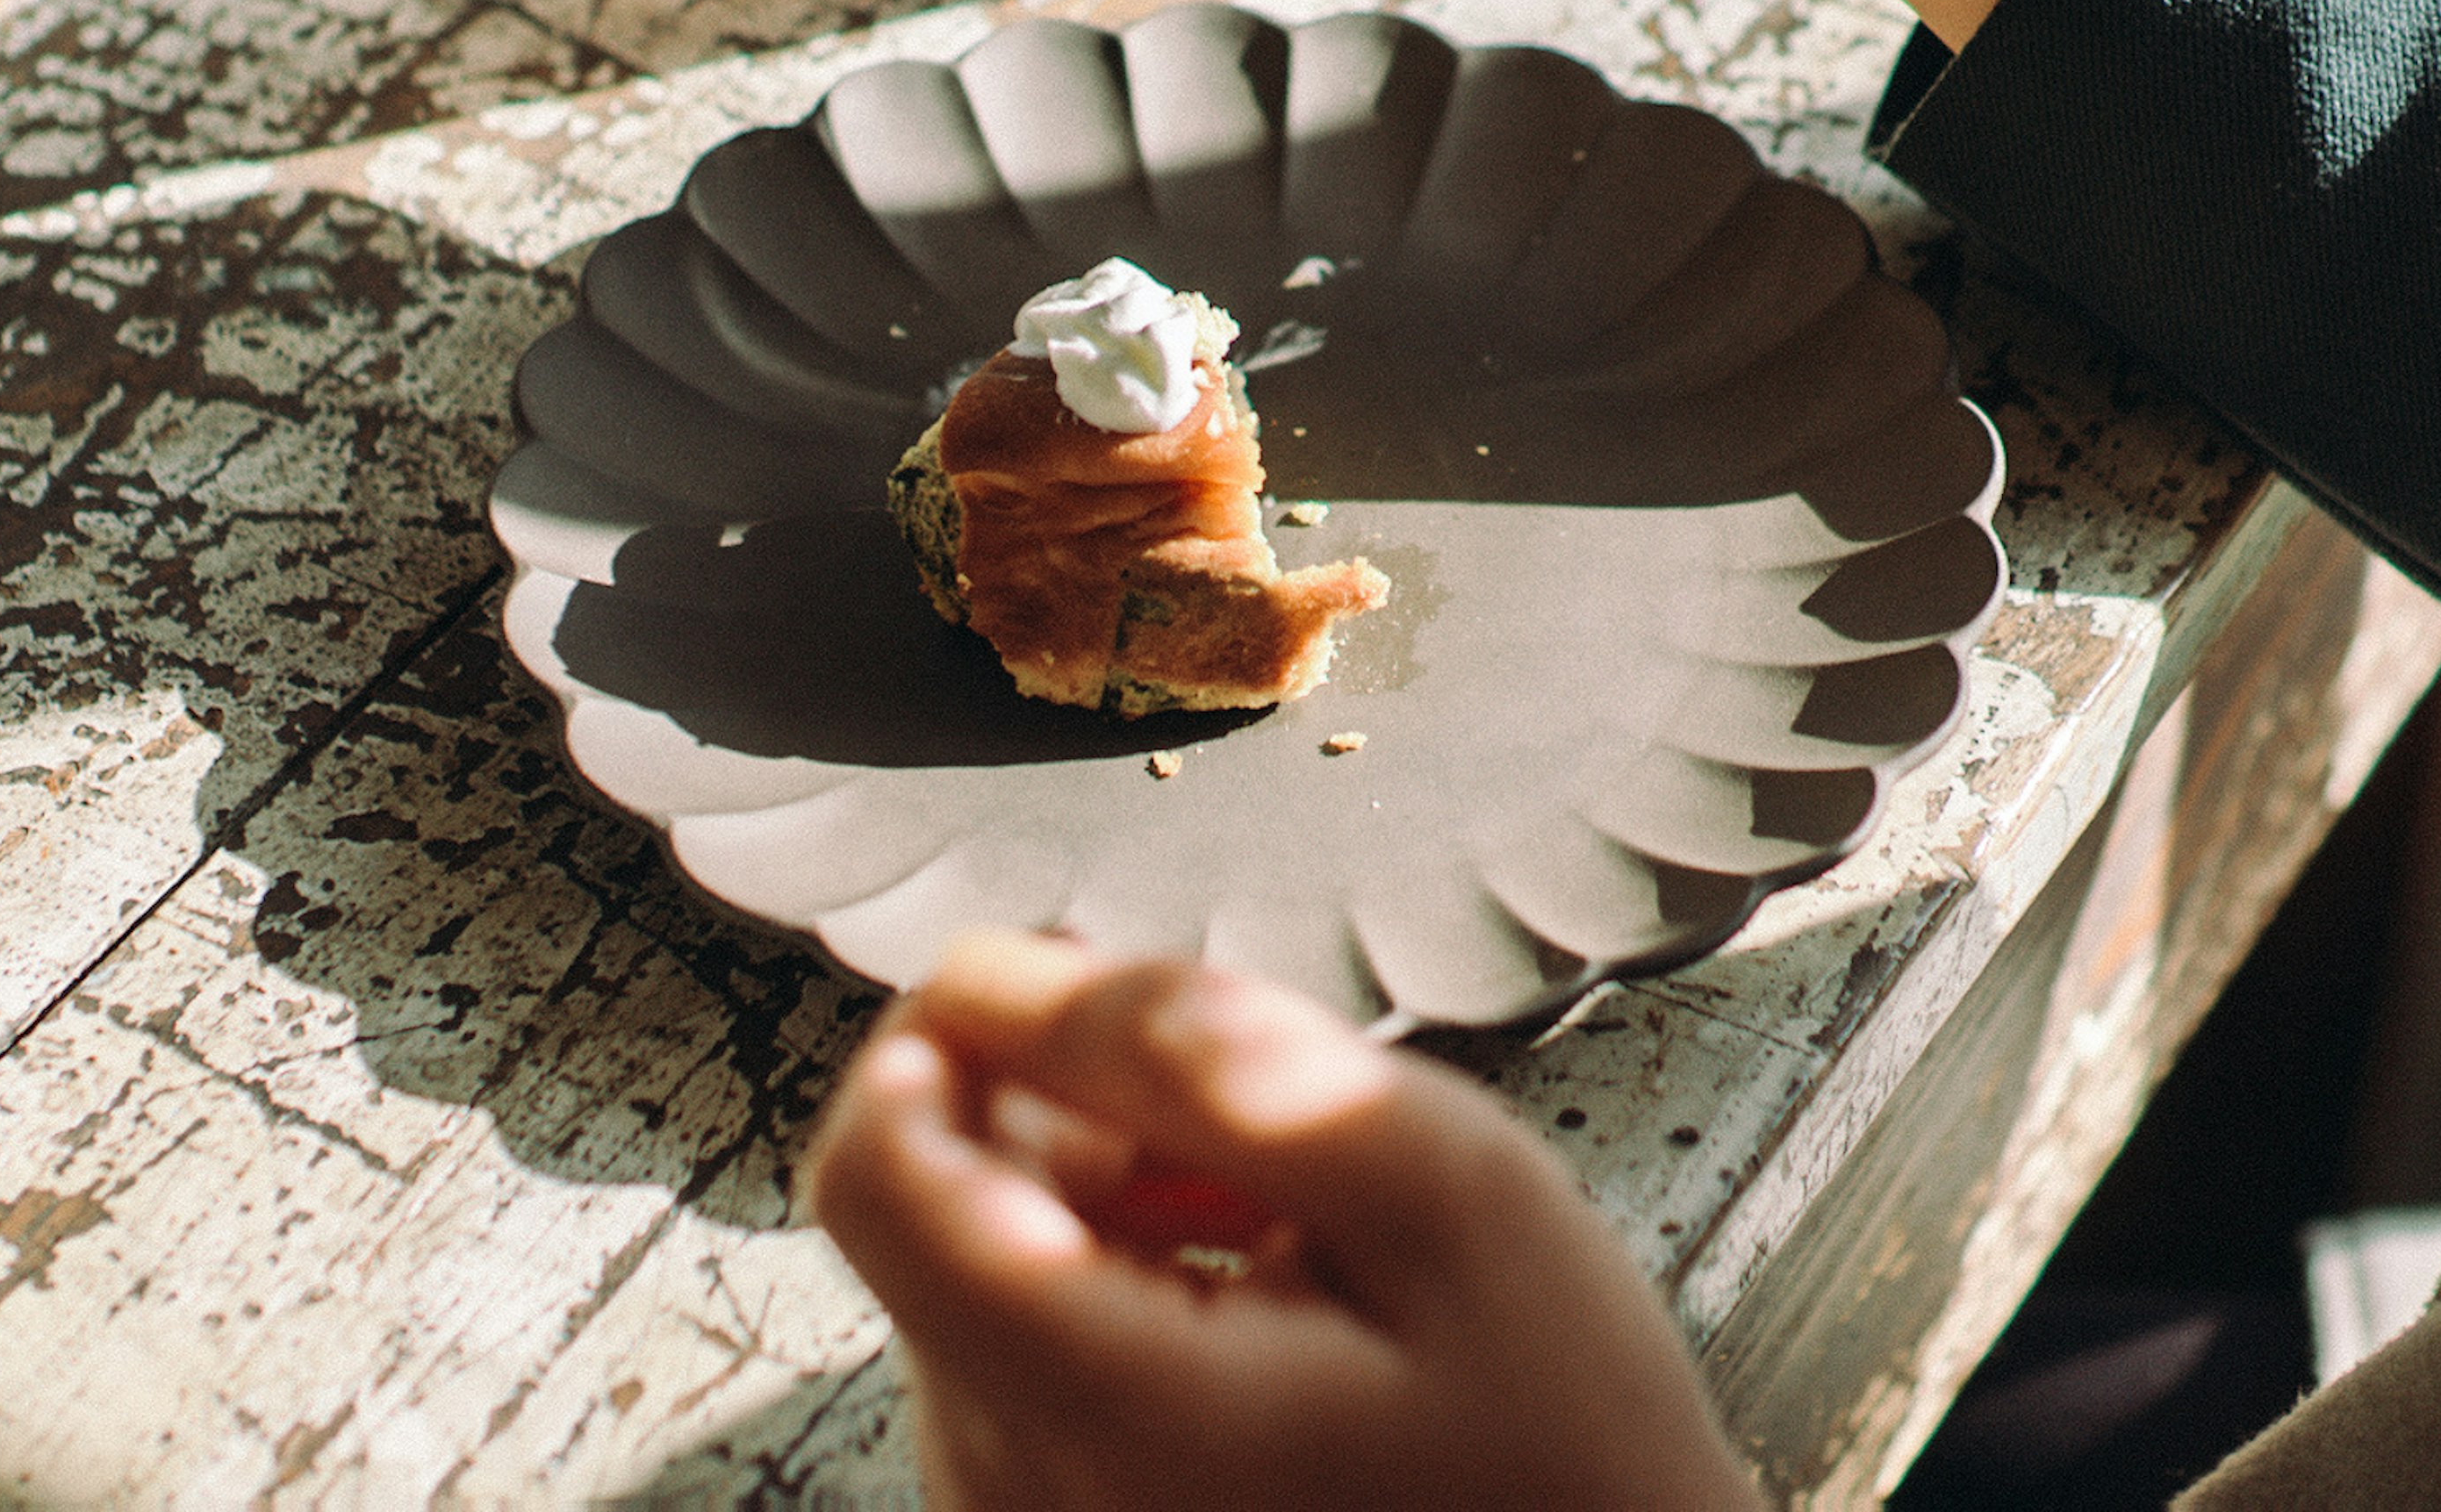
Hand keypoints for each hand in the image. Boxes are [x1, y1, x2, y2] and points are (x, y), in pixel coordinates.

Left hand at [805, 930, 1761, 1510]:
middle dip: (1070, 1103)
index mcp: (1102, 1413)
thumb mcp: (1448, 1193)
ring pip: (985, 1253)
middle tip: (1252, 1113)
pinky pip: (1028, 1337)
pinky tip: (1262, 1289)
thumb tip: (1020, 979)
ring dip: (1108, 1186)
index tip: (1074, 987)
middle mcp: (1020, 1492)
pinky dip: (1124, 1272)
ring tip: (1285, 1222)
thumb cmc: (1563, 1437)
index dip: (954, 1025)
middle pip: (934, 1198)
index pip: (877, 1169)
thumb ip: (1227, 1065)